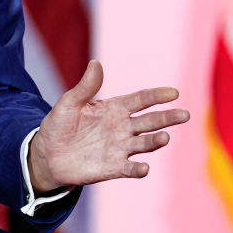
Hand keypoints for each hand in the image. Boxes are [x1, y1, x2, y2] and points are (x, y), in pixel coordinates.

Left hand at [28, 59, 189, 192]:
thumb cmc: (60, 124)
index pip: (140, 100)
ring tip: (164, 137)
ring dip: (155, 141)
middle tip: (184, 114)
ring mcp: (120, 148)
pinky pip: (129, 169)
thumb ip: (85, 87)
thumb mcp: (69, 102)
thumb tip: (96, 62)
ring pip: (144, 144)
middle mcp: (122, 128)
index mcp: (114, 108)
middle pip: (149, 121)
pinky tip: (144, 168)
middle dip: (167, 118)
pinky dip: (138, 169)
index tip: (173, 92)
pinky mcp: (113, 167)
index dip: (156, 96)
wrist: (48, 154)